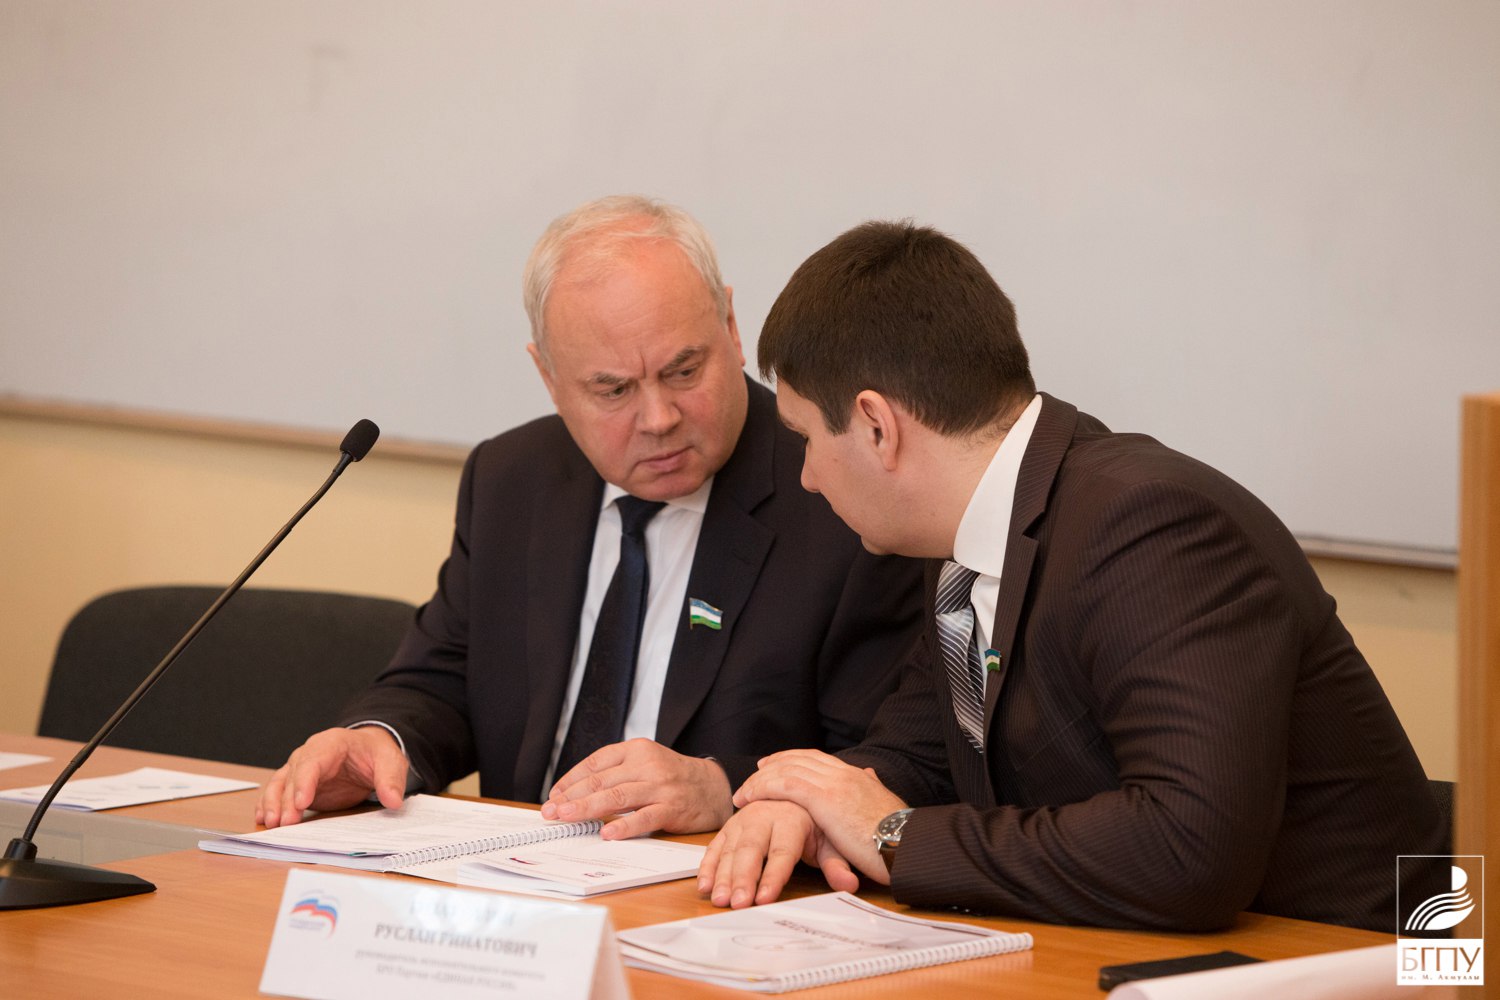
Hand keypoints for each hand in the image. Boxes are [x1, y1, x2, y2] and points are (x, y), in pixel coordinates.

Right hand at [255, 727, 407, 827]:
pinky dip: (268, 804)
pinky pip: (277, 792)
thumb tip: (393, 801)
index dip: (305, 782)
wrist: (367, 752)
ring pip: (279, 783)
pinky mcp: (297, 784)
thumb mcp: (390, 761)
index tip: (301, 803)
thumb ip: (391, 780)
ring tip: (270, 824)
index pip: (313, 761)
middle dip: (286, 800)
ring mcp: (300, 769)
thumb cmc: (376, 754)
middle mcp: (309, 754)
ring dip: (272, 804)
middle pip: (293, 776)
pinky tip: (262, 819)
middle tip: (284, 823)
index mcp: (331, 743)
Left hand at [540, 737, 731, 838]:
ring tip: (565, 818)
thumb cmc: (671, 778)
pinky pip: (643, 817)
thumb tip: (575, 795)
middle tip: (550, 811)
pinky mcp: (672, 807)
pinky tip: (606, 833)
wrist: (713, 787)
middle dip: (571, 797)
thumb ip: (616, 774)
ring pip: (617, 797)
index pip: (595, 763)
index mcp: (636, 749)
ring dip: (586, 809)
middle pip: (601, 781)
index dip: (570, 780)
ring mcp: (660, 786)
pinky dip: (623, 826)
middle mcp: (647, 764)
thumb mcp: (645, 764)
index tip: (554, 796)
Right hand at [698, 800, 858, 907]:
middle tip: (738, 903)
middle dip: (742, 878)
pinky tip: (705, 885)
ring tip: (719, 899)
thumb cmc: (815, 822)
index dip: (773, 876)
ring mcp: (744, 820)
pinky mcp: (731, 827)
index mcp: (791, 818)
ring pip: (730, 849)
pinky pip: (716, 846)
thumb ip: (837, 864)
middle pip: (751, 849)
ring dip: (722, 876)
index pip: (782, 851)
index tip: (765, 898)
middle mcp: (764, 816)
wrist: (796, 792)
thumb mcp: (831, 841)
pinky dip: (708, 865)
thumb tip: (850, 884)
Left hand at [733, 749, 905, 882]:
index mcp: (857, 776)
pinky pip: (784, 785)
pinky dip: (763, 788)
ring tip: (744, 793)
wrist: (909, 844)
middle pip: (799, 759)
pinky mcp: (823, 799)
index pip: (818, 758)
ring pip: (787, 769)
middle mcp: (844, 773)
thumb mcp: (886, 807)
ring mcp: (833, 783)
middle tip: (755, 772)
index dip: (794, 759)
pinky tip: (749, 797)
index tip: (777, 765)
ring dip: (761, 780)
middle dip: (774, 764)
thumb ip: (872, 788)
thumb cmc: (901, 837)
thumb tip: (870, 775)